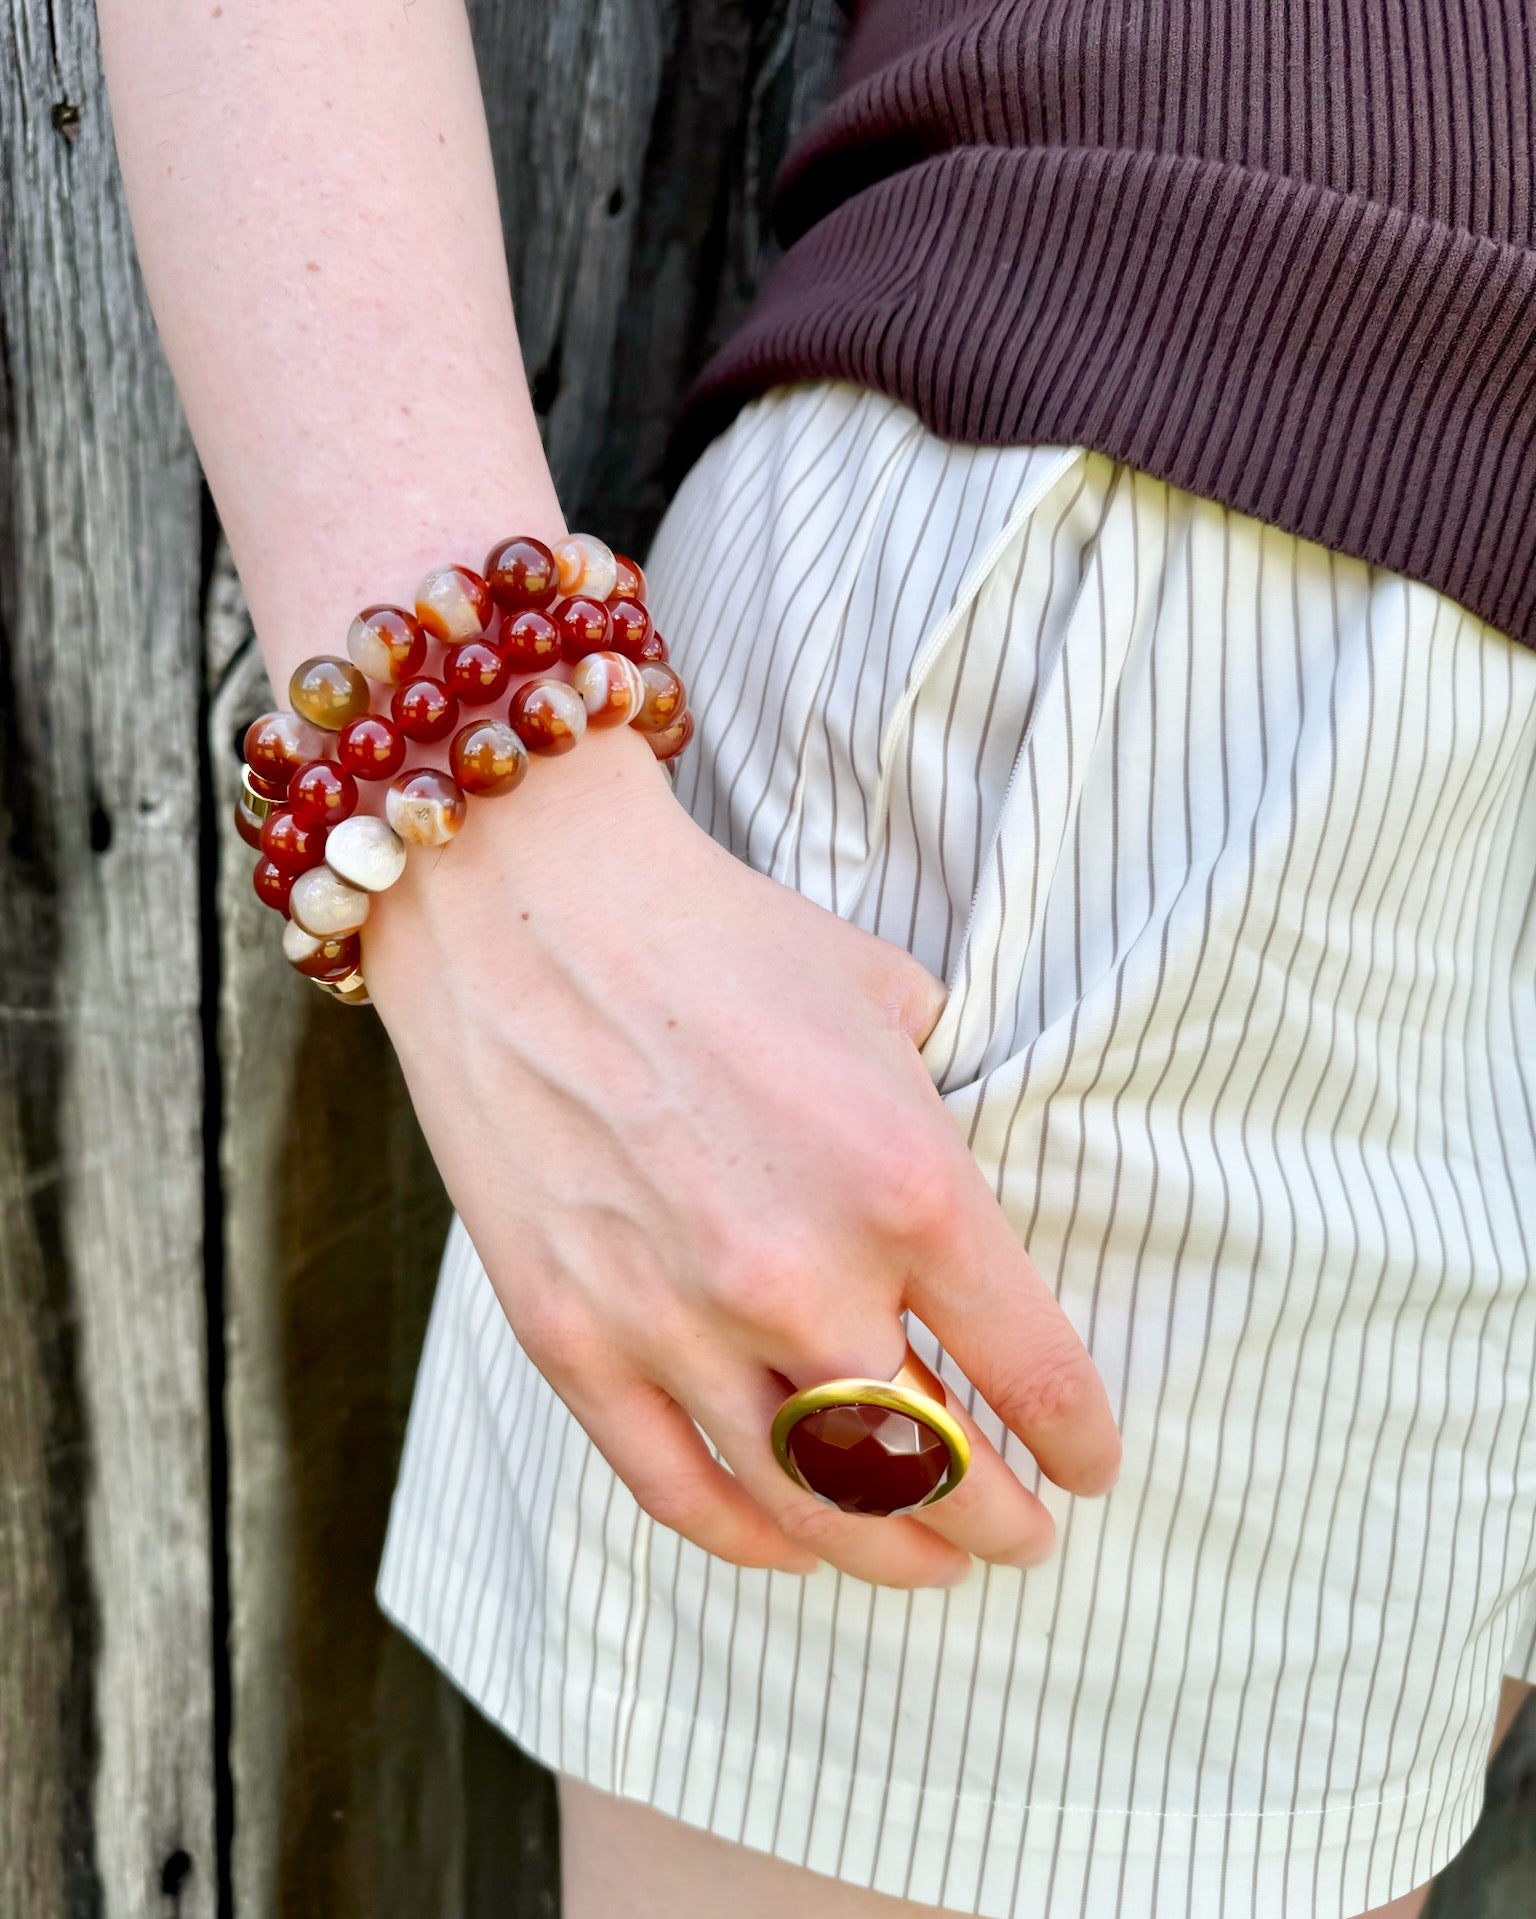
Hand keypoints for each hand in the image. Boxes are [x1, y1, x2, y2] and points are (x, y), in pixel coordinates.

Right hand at [363, 724, 1120, 1586]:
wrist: (528, 908)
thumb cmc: (722, 939)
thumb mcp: (889, 1001)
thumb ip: (943, 1119)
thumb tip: (960, 1206)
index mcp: (909, 1184)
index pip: (1036, 1373)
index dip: (1081, 1444)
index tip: (1093, 1466)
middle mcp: (801, 1275)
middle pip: (933, 1472)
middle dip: (1001, 1524)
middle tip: (1023, 1536)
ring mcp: (676, 1321)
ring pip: (812, 1508)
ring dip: (891, 1557)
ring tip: (931, 1564)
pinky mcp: (574, 1340)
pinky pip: (679, 1490)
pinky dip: (753, 1540)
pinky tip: (794, 1545)